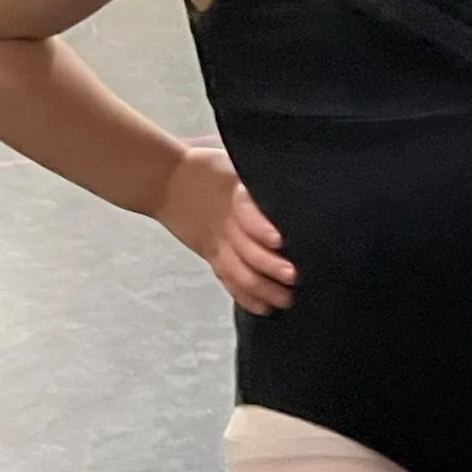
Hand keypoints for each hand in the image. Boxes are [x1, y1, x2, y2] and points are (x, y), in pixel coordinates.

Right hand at [154, 146, 293, 312]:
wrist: (166, 181)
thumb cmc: (212, 169)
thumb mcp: (238, 165)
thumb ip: (264, 180)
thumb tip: (305, 183)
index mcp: (234, 195)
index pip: (246, 212)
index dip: (260, 228)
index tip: (279, 240)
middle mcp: (226, 223)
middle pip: (245, 249)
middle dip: (270, 266)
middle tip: (294, 277)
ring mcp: (217, 242)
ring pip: (238, 271)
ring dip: (262, 288)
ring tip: (287, 299)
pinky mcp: (211, 255)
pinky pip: (228, 279)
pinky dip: (245, 295)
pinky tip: (264, 306)